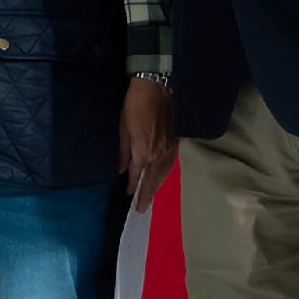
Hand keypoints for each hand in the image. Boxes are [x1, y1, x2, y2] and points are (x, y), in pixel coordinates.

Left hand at [118, 77, 176, 211]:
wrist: (157, 90)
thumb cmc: (135, 107)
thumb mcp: (123, 129)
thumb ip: (123, 152)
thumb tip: (121, 169)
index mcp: (143, 153)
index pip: (136, 176)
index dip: (132, 186)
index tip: (129, 195)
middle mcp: (158, 156)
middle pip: (153, 181)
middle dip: (146, 195)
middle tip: (142, 209)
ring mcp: (169, 150)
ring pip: (164, 175)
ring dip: (157, 187)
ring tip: (150, 197)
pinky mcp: (176, 144)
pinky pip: (170, 165)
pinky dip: (165, 175)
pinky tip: (161, 178)